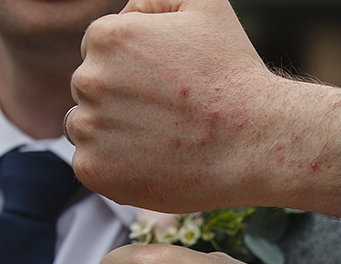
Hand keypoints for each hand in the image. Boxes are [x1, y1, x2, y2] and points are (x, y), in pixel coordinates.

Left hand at [69, 0, 340, 217]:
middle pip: (91, 89)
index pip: (100, 51)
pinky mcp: (94, 170)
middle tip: (170, 116)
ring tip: (162, 141)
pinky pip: (90, 166)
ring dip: (114, 134)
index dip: (135, 69)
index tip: (167, 86)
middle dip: (122, 100)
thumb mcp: (205, 6)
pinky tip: (153, 164)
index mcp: (106, 36)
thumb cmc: (235, 75)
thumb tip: (130, 10)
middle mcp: (88, 79)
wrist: (254, 142)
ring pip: (86, 127)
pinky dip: (115, 168)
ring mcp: (89, 128)